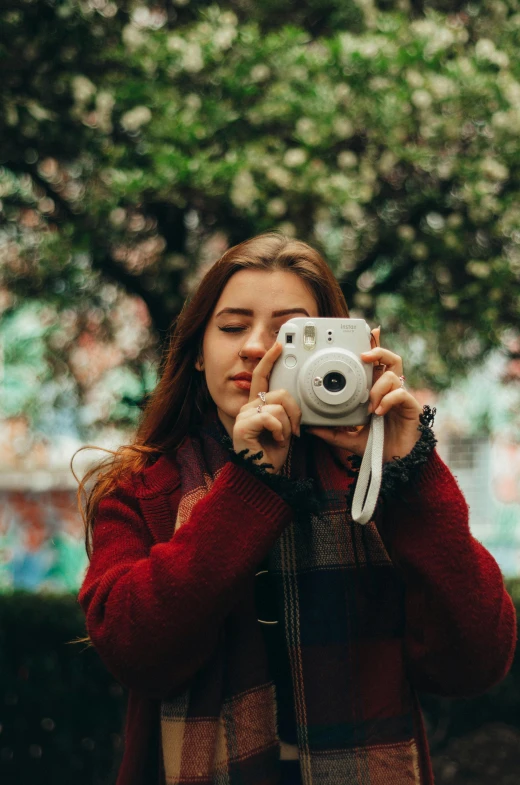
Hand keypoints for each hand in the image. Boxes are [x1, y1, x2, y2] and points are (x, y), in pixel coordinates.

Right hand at [233, 342, 301, 473]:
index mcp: (258, 405)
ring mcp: (243, 415)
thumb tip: (295, 400)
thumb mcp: (285, 427)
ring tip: (281, 439)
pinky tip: (275, 441)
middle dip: (294, 412)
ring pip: (277, 406)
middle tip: (294, 430)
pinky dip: (279, 431)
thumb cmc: (272, 454)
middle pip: (279, 392)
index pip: (262, 376)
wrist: (262, 476)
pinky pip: (270, 417)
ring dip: (286, 426)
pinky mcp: (242, 426)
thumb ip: (286, 410)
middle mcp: (248, 406)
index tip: (278, 345)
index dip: (269, 359)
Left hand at [307, 328, 421, 461]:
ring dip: (378, 388)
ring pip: (394, 375)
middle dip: (379, 351)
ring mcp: (402, 397)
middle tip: (364, 355)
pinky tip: (378, 413)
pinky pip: (401, 394)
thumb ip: (331, 432)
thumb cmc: (376, 446)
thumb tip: (310, 428)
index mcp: (376, 391)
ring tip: (369, 405)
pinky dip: (387, 400)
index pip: (376, 364)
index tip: (367, 335)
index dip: (373, 348)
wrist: (396, 463)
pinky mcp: (411, 406)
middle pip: (390, 359)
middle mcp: (390, 390)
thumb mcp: (348, 438)